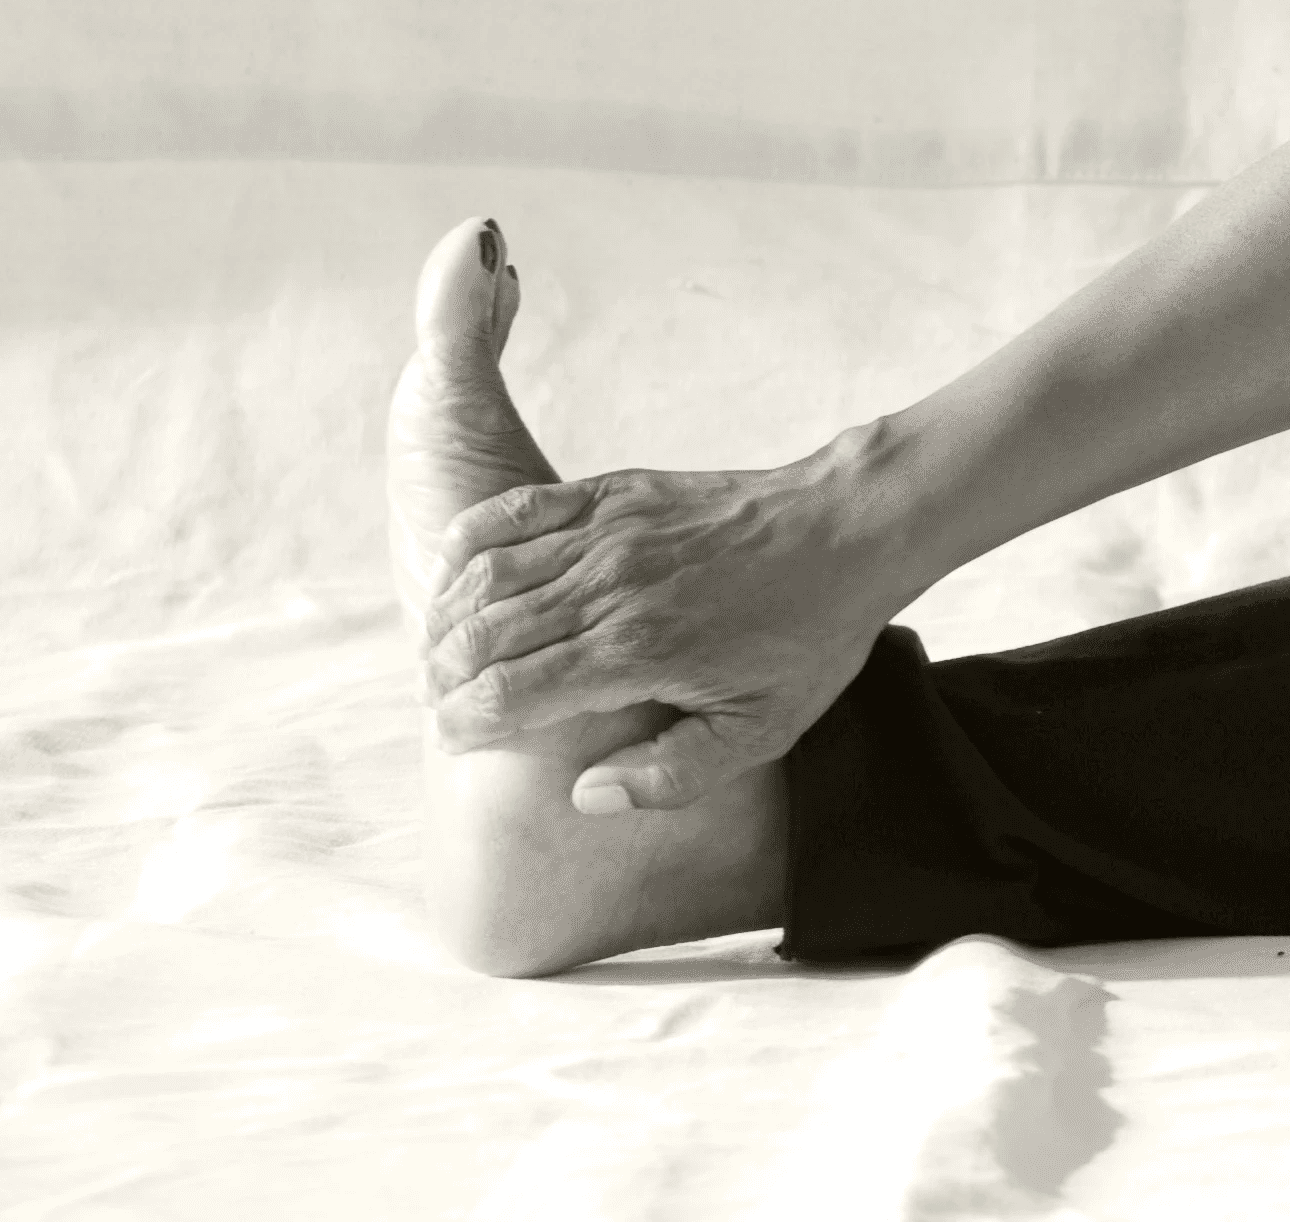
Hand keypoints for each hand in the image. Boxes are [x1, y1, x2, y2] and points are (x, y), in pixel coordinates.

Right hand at [421, 445, 905, 815]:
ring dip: (446, 618)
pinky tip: (456, 577)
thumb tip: (584, 796)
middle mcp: (608, 586)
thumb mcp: (761, 729)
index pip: (508, 693)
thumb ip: (672, 775)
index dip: (463, 723)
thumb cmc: (809, 635)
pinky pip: (514, 511)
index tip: (455, 741)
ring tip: (440, 654)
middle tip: (441, 703)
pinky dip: (468, 544)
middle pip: (480, 635)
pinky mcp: (614, 493)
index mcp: (636, 651)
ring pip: (485, 575)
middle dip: (442, 678)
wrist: (850, 530)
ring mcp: (607, 532)